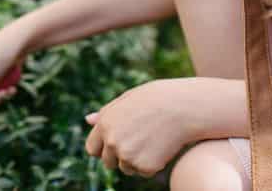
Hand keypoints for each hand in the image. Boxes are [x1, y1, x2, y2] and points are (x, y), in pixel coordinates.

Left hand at [85, 79, 203, 177]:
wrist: (183, 107)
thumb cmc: (156, 99)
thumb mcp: (127, 100)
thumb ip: (106, 113)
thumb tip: (88, 120)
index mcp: (105, 124)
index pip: (92, 148)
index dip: (103, 149)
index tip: (115, 146)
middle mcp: (112, 142)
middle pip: (108, 162)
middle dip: (120, 156)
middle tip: (140, 141)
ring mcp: (128, 156)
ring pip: (127, 168)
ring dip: (137, 160)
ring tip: (153, 139)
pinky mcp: (144, 167)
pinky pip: (144, 172)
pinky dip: (152, 164)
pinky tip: (162, 146)